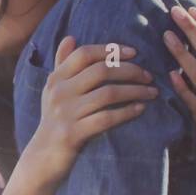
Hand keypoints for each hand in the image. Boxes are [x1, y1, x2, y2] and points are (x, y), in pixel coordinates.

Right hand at [26, 36, 158, 177]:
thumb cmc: (54, 120)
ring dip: (135, 91)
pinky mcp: (73, 133)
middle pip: (100, 71)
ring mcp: (65, 113)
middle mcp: (59, 92)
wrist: (43, 157)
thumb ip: (62, 64)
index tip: (134, 52)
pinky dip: (127, 112)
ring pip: (108, 94)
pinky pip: (106, 118)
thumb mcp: (53, 91)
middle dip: (129, 70)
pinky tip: (140, 109)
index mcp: (55, 79)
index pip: (84, 54)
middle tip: (148, 75)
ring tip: (152, 92)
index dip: (110, 50)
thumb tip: (71, 37)